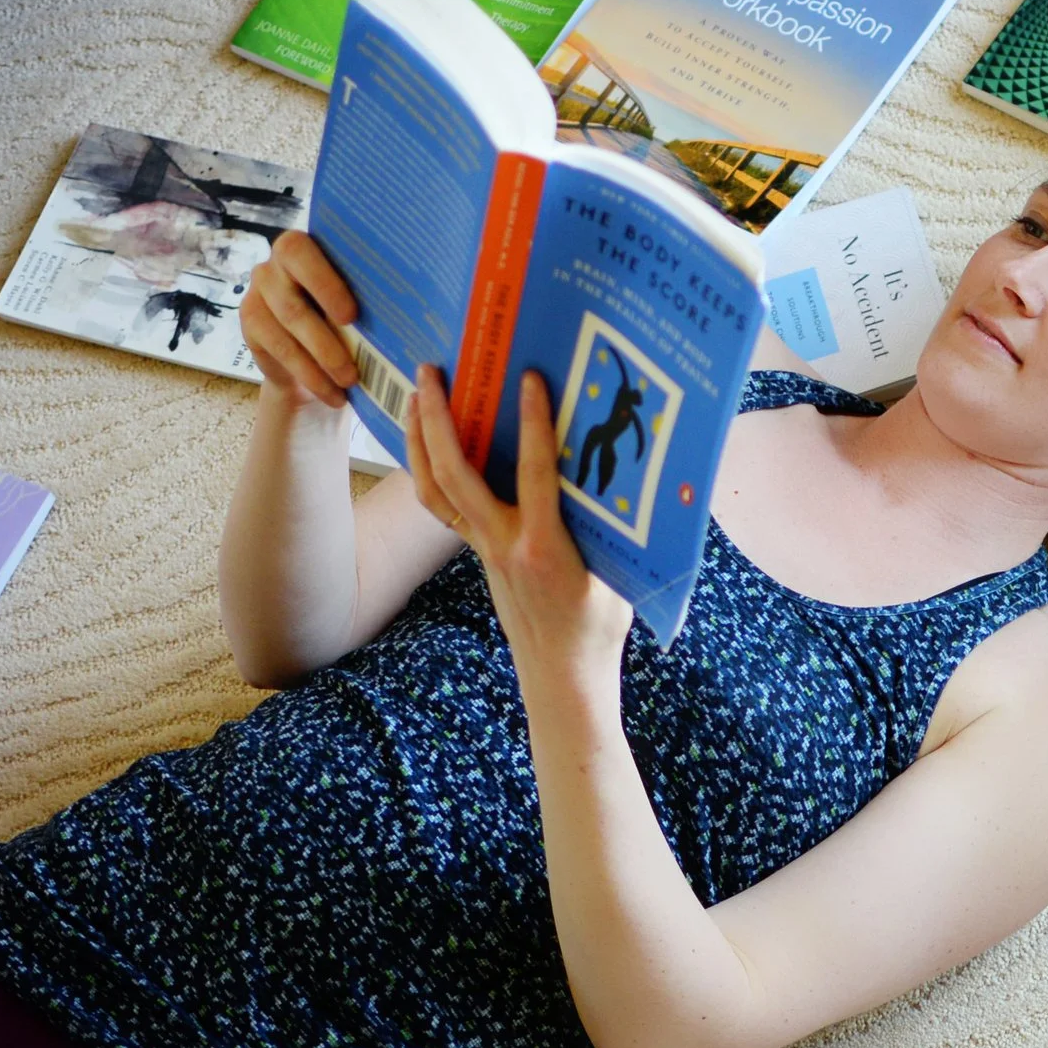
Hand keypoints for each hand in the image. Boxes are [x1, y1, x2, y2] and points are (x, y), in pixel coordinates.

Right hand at [243, 231, 358, 409]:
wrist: (308, 354)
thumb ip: (366, 297)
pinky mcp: (251, 322)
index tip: (351, 316)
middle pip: (291, 299)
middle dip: (324, 337)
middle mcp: (274, 265)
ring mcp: (258, 292)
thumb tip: (405, 310)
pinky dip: (310, 375)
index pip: (301, 253)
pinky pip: (281, 350)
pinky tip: (333, 393)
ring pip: (289, 328)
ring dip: (322, 360)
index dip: (324, 283)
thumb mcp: (354, 303)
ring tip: (350, 382)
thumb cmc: (344, 317)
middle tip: (353, 368)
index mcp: (304, 247)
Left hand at [404, 364, 633, 681]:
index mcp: (545, 547)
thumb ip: (613, 523)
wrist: (562, 676)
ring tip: (418, 397)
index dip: (535, 424)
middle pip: (456, 474)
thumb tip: (629, 468)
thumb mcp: (618, 572)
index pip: (537, 473)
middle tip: (434, 371)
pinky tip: (430, 445)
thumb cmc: (600, 627)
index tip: (529, 380)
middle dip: (438, 419)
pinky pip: (445, 507)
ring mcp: (485, 549)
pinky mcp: (481, 553)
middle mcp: (504, 544)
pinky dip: (431, 471)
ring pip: (436, 490)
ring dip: (420, 441)